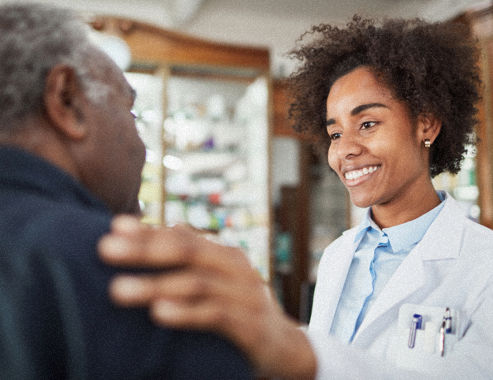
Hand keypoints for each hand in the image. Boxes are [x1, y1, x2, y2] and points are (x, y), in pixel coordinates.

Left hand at [98, 215, 315, 379]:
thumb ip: (194, 257)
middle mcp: (236, 268)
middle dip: (144, 250)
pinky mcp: (250, 325)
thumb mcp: (219, 280)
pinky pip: (216, 315)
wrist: (284, 345)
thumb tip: (165, 229)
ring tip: (118, 289)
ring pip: (196, 283)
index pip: (182, 237)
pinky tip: (159, 313)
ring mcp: (246, 295)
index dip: (149, 232)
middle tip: (105, 250)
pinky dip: (187, 313)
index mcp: (225, 255)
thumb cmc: (239, 308)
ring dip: (155, 285)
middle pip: (187, 252)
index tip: (114, 226)